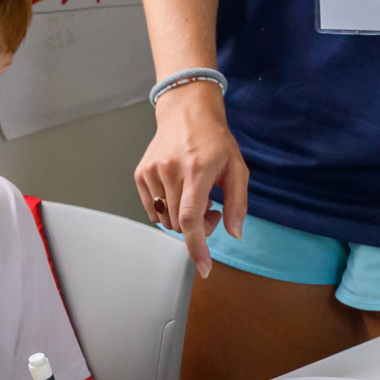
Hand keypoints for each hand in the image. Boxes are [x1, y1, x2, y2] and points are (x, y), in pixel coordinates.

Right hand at [135, 80, 247, 275]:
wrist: (186, 112)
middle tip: (212, 209)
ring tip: (194, 195)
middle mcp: (170, 171)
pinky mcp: (141, 173)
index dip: (196, 246)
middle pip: (179, 223)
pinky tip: (178, 191)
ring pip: (165, 218)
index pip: (190, 218)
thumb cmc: (215, 140)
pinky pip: (151, 208)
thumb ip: (238, 203)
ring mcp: (152, 172)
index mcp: (197, 170)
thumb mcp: (237, 168)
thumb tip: (235, 233)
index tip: (204, 267)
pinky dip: (166, 209)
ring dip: (181, 217)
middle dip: (198, 227)